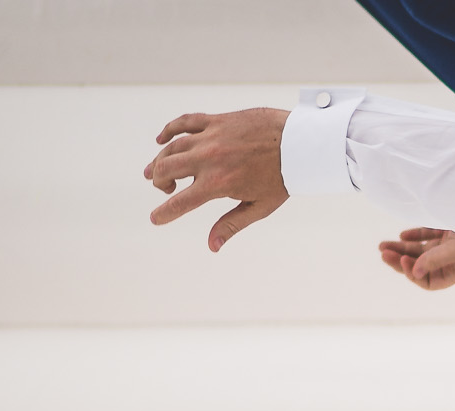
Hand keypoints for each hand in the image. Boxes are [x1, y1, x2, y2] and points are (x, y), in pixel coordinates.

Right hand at [145, 108, 290, 251]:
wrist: (298, 143)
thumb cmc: (282, 177)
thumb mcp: (259, 207)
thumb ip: (232, 224)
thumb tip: (212, 246)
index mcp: (218, 183)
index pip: (181, 202)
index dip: (164, 213)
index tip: (156, 219)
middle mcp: (209, 158)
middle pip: (167, 169)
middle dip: (160, 183)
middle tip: (166, 189)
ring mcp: (211, 136)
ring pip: (172, 146)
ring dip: (160, 160)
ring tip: (156, 171)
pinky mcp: (216, 120)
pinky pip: (185, 122)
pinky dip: (169, 130)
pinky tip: (161, 139)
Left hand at [378, 228, 454, 290]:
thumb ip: (436, 259)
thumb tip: (412, 273)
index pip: (428, 281)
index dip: (412, 274)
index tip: (402, 261)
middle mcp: (450, 261)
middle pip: (419, 266)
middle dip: (400, 260)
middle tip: (383, 253)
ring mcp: (448, 245)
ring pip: (419, 251)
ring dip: (401, 248)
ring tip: (382, 246)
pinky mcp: (447, 231)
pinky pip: (427, 236)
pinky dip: (414, 235)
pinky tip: (402, 234)